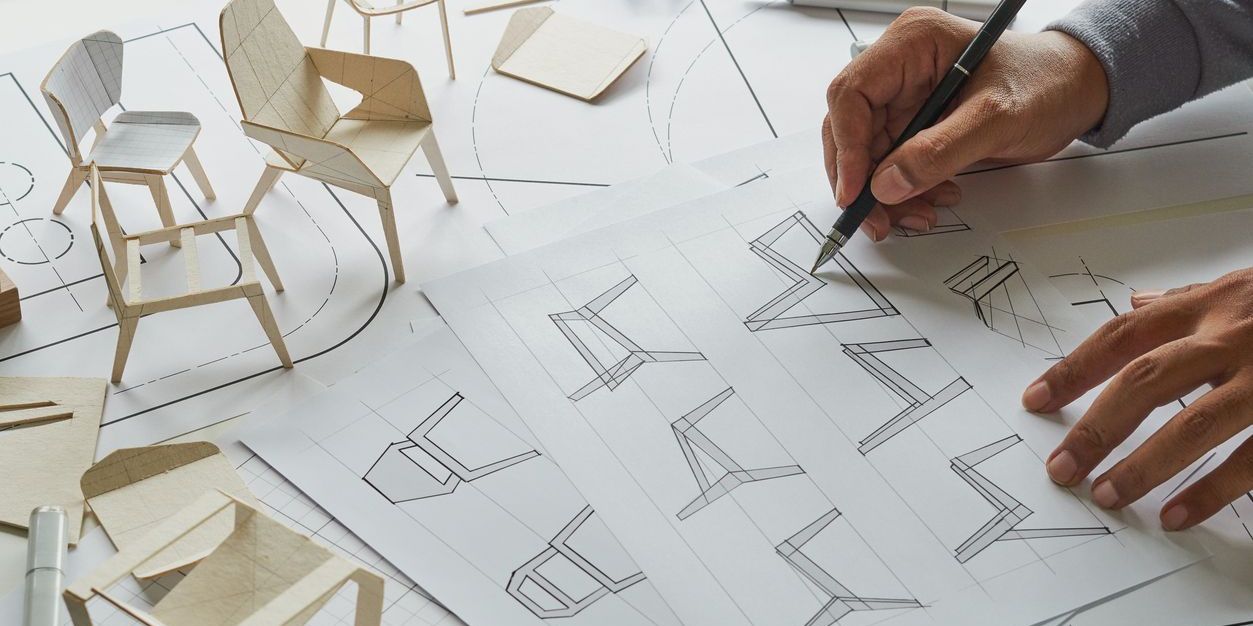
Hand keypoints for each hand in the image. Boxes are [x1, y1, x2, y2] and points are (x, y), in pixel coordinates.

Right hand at [822, 7, 1108, 237]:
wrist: (1077, 91)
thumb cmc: (1047, 84)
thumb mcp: (996, 118)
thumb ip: (940, 150)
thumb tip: (886, 184)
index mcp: (912, 44)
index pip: (851, 95)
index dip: (847, 146)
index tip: (856, 192)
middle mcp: (900, 68)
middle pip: (850, 130)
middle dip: (862, 180)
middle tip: (877, 220)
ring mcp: (906, 98)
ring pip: (868, 156)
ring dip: (884, 194)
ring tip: (917, 215)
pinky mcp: (915, 125)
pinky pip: (891, 166)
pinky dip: (903, 192)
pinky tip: (931, 201)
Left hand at [1022, 268, 1252, 529]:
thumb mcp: (1240, 287)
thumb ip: (1187, 302)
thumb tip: (1137, 303)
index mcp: (1208, 306)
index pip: (1122, 335)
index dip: (1074, 367)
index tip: (1034, 400)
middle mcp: (1233, 336)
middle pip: (1147, 379)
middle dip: (1098, 425)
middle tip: (1061, 466)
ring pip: (1197, 422)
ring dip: (1145, 464)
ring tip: (1106, 496)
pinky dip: (1214, 490)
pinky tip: (1177, 515)